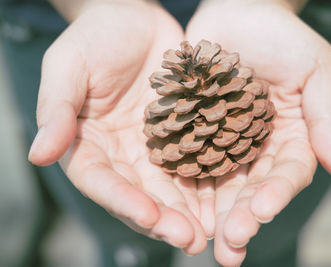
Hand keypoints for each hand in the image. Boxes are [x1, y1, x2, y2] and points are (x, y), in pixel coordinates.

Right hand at [28, 0, 206, 254]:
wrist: (133, 16)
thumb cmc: (95, 36)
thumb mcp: (68, 66)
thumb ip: (57, 109)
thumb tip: (39, 155)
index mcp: (88, 144)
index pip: (102, 181)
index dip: (123, 201)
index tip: (149, 216)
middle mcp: (121, 154)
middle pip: (141, 194)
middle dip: (164, 218)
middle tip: (190, 240)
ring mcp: (153, 146)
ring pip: (171, 186)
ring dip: (190, 211)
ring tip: (212, 232)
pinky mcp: (181, 133)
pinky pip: (195, 161)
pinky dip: (208, 182)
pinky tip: (227, 199)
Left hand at [186, 0, 330, 264]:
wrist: (238, 12)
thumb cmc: (282, 37)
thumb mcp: (316, 69)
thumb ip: (326, 118)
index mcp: (292, 137)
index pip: (287, 174)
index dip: (275, 193)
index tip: (260, 212)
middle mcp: (257, 147)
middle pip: (251, 189)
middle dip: (241, 217)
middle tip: (229, 247)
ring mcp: (225, 142)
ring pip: (219, 184)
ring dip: (211, 214)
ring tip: (199, 242)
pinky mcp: (196, 132)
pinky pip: (190, 162)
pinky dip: (183, 185)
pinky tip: (173, 208)